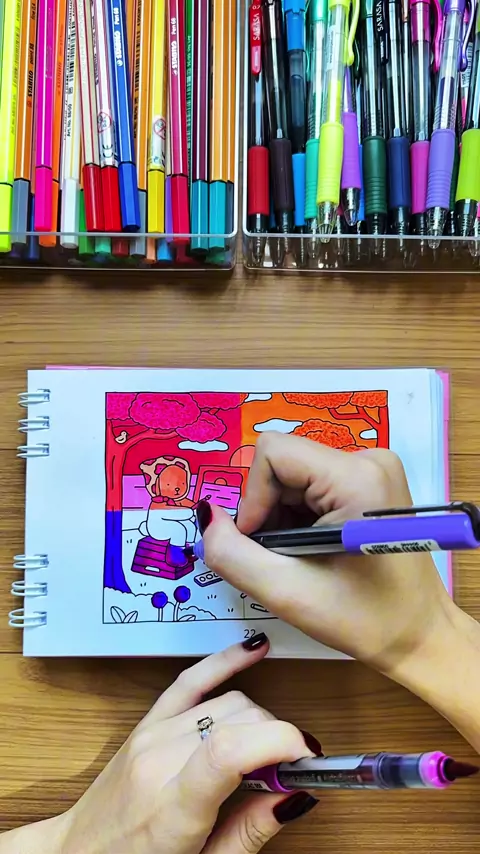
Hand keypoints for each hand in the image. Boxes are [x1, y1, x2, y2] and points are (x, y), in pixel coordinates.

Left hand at [50, 638, 316, 853]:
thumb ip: (250, 832)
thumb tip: (295, 795)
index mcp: (171, 808)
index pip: (229, 751)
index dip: (278, 741)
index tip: (307, 757)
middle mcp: (159, 760)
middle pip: (237, 720)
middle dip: (278, 739)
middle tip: (293, 771)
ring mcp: (152, 734)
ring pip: (228, 701)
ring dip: (260, 720)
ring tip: (269, 752)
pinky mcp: (149, 720)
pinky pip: (192, 677)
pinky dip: (226, 662)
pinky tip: (254, 651)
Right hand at [198, 433, 456, 678]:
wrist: (420, 636)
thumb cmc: (364, 619)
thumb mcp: (286, 592)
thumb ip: (232, 553)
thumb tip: (206, 516)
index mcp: (356, 477)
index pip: (272, 452)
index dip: (252, 498)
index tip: (259, 543)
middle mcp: (369, 459)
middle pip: (283, 463)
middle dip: (268, 509)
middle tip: (281, 556)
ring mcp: (374, 467)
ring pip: (294, 473)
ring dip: (283, 515)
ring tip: (301, 556)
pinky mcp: (372, 480)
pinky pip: (313, 482)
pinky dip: (300, 515)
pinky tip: (314, 548)